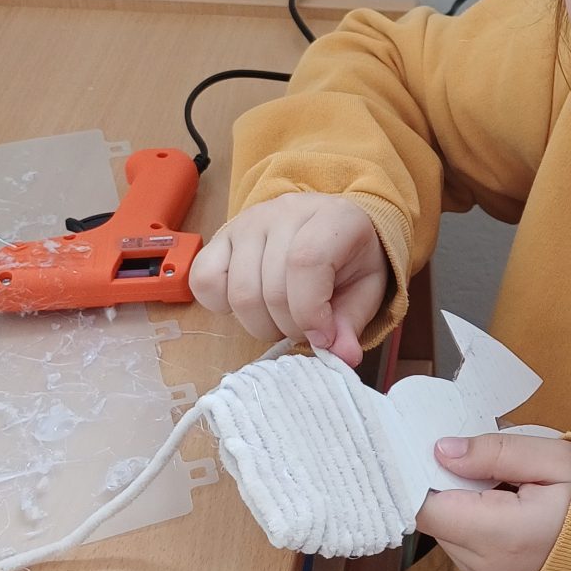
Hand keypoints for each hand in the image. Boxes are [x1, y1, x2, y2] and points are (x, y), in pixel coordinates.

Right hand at [190, 192, 389, 367]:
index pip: (306, 263)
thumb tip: (342, 357)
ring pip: (240, 292)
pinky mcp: (221, 236)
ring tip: (281, 319)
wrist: (328, 228)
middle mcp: (285, 213)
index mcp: (332, 218)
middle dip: (289, 327)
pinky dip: (222, 306)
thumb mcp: (365, 289)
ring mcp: (248, 222)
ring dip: (261, 323)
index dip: (310, 312)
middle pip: (271, 288)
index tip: (322, 337)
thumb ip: (351, 323)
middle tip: (304, 329)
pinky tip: (251, 305)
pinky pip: (204, 280)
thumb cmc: (348, 260)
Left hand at [416, 432, 570, 570]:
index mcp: (502, 534)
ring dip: (463, 510)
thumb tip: (442, 450)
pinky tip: (509, 516)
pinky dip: (476, 530)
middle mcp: (489, 569)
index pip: (425, 508)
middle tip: (489, 469)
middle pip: (434, 522)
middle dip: (450, 489)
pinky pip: (465, 553)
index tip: (442, 453)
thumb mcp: (554, 459)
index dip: (424, 476)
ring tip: (506, 494)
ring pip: (447, 537)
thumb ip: (494, 452)